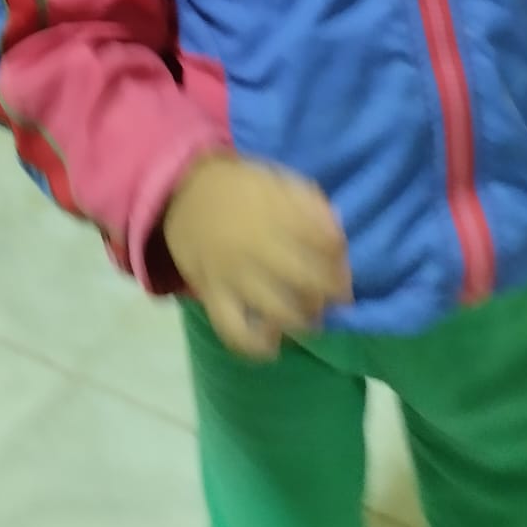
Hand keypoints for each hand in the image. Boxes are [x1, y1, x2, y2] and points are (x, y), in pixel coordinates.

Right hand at [163, 155, 351, 359]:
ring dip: (303, 320)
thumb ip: (310, 203)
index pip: (325, 242)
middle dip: (331, 294)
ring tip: (310, 318)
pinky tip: (272, 344)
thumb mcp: (279, 180)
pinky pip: (234, 330)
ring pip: (278, 310)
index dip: (341, 258)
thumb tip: (337, 236)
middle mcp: (258, 245)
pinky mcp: (213, 294)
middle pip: (308, 280)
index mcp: (278, 212)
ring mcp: (234, 273)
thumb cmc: (241, 188)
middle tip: (335, 297)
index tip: (342, 265)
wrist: (185, 192)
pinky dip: (255, 345)